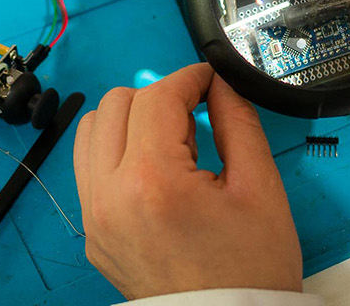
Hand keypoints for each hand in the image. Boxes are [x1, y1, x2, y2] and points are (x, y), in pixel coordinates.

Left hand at [73, 64, 302, 299]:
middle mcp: (111, 197)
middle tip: (195, 115)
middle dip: (158, 97)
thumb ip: (237, 122)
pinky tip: (152, 168)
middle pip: (116, 104)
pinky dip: (114, 153)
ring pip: (90, 131)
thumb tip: (219, 85)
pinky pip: (88, 170)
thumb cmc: (250, 271)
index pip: (157, 96)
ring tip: (171, 142)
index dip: (188, 78)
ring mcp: (95, 218)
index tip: (208, 80)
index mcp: (154, 182)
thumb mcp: (261, 188)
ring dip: (128, 121)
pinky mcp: (93, 235)